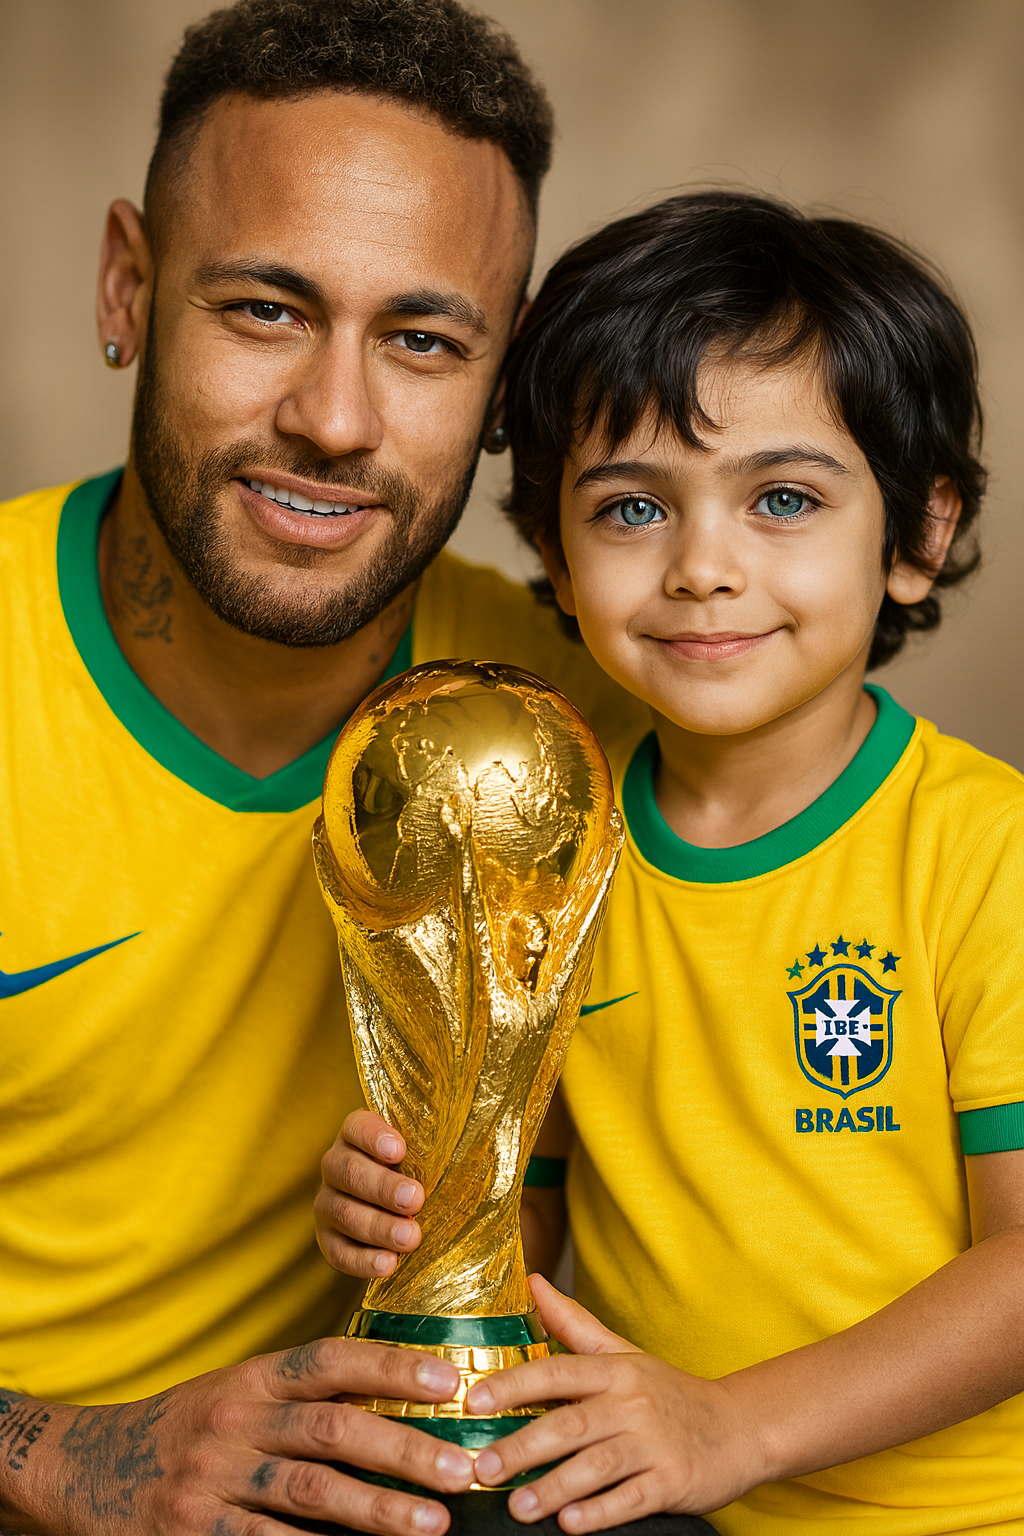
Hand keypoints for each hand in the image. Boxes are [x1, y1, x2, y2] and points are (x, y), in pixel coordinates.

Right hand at [1, 1336, 476, 1534]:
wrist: (86, 1467)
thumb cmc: (187, 1426)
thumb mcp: (238, 1391)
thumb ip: (303, 1396)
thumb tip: (397, 1401)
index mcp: (253, 1377)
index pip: (332, 1359)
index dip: (391, 1366)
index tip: (448, 1379)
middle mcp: (237, 1421)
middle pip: (334, 1429)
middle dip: (405, 1449)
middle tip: (462, 1466)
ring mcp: (215, 1479)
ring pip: (310, 1492)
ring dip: (378, 1510)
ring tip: (432, 1524)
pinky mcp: (197, 1533)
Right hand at [315, 1110, 423, 1278]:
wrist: (397, 1211)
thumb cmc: (420, 1173)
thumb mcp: (426, 1154)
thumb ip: (439, 1149)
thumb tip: (482, 1149)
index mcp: (357, 1136)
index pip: (357, 1127)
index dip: (374, 1137)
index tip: (399, 1150)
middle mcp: (336, 1165)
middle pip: (348, 1171)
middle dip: (383, 1187)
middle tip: (416, 1199)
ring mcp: (328, 1204)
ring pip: (343, 1213)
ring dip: (378, 1227)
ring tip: (411, 1237)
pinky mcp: (329, 1240)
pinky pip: (338, 1253)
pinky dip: (363, 1261)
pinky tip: (388, 1264)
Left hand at [464, 1276, 767, 1530]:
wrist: (739, 1428)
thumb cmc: (667, 1392)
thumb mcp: (623, 1353)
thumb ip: (574, 1323)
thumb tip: (533, 1281)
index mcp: (615, 1370)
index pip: (557, 1372)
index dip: (514, 1385)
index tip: (475, 1401)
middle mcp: (633, 1403)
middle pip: (569, 1425)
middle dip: (521, 1448)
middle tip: (481, 1468)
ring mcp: (654, 1444)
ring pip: (596, 1466)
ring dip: (553, 1487)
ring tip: (517, 1506)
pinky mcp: (673, 1482)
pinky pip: (631, 1499)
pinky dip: (600, 1512)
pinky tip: (571, 1524)